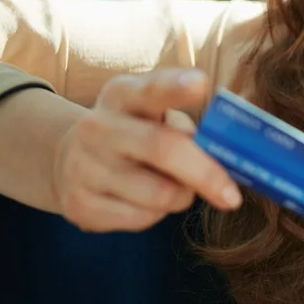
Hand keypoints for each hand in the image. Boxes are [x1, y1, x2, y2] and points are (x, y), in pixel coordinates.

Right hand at [51, 68, 241, 231]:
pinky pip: (140, 218)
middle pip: (163, 149)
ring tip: (177, 187)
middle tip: (232, 196)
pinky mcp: (79, 204)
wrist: (70, 159)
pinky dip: (156, 214)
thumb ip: (185, 125)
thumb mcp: (153, 114)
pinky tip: (145, 201)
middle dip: (206, 174)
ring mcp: (83, 167)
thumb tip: (224, 153)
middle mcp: (97, 127)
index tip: (202, 85)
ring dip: (182, 196)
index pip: (151, 89)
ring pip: (158, 194)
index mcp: (122, 95)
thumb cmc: (135, 132)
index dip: (176, 88)